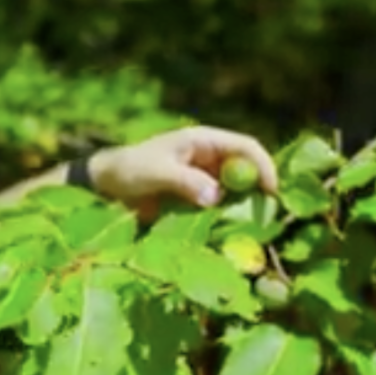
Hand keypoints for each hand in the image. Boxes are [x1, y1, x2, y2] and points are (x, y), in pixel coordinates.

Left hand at [88, 125, 277, 212]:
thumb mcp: (155, 173)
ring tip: (252, 229)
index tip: (272, 191)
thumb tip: (216, 196)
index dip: (263, 166)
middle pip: (246, 170)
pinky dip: (225, 217)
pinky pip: (219, 206)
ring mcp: (203, 177)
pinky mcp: (196, 196)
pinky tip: (229, 233)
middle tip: (267, 217)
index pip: (245, 147)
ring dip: (243, 207)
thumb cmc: (127, 169)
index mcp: (202, 140)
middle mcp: (208, 157)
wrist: (103, 184)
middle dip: (258, 190)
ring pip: (235, 191)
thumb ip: (186, 182)